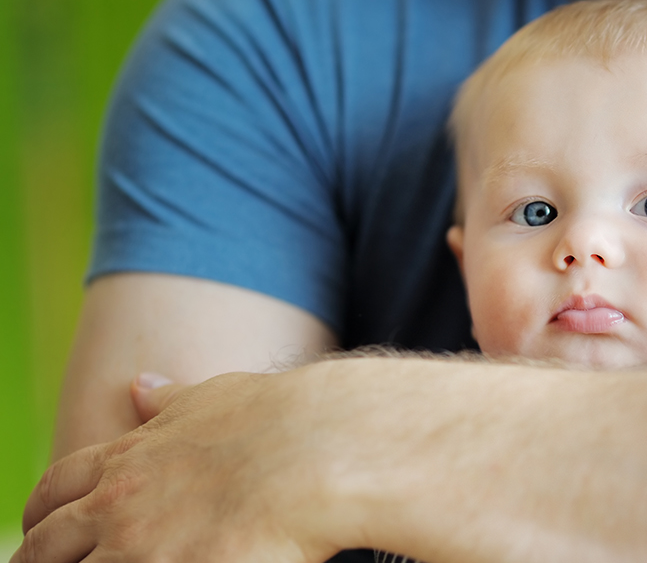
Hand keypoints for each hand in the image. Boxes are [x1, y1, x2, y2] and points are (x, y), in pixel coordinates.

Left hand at [15, 370, 346, 562]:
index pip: (55, 489)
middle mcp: (120, 507)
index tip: (43, 528)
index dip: (41, 514)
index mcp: (127, 458)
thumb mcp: (214, 397)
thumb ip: (171, 400)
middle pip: (47, 548)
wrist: (321, 451)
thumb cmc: (280, 420)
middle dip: (42, 561)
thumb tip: (142, 384)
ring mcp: (142, 552)